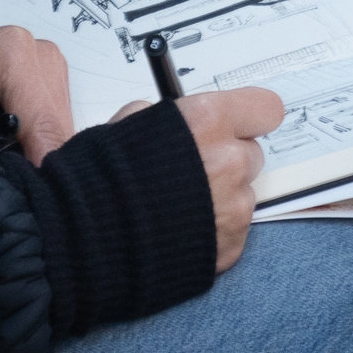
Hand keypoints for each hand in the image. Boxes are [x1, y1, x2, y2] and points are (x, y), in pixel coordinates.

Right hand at [111, 87, 285, 272]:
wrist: (87, 239)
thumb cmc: (100, 180)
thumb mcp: (127, 124)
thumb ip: (167, 118)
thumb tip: (180, 121)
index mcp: (207, 120)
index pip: (265, 108)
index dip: (250, 116)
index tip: (238, 122)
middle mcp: (229, 161)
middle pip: (251, 153)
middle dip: (227, 159)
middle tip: (193, 168)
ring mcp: (234, 207)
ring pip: (242, 194)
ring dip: (219, 197)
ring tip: (178, 205)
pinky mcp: (231, 245)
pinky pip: (233, 230)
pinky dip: (213, 230)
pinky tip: (179, 229)